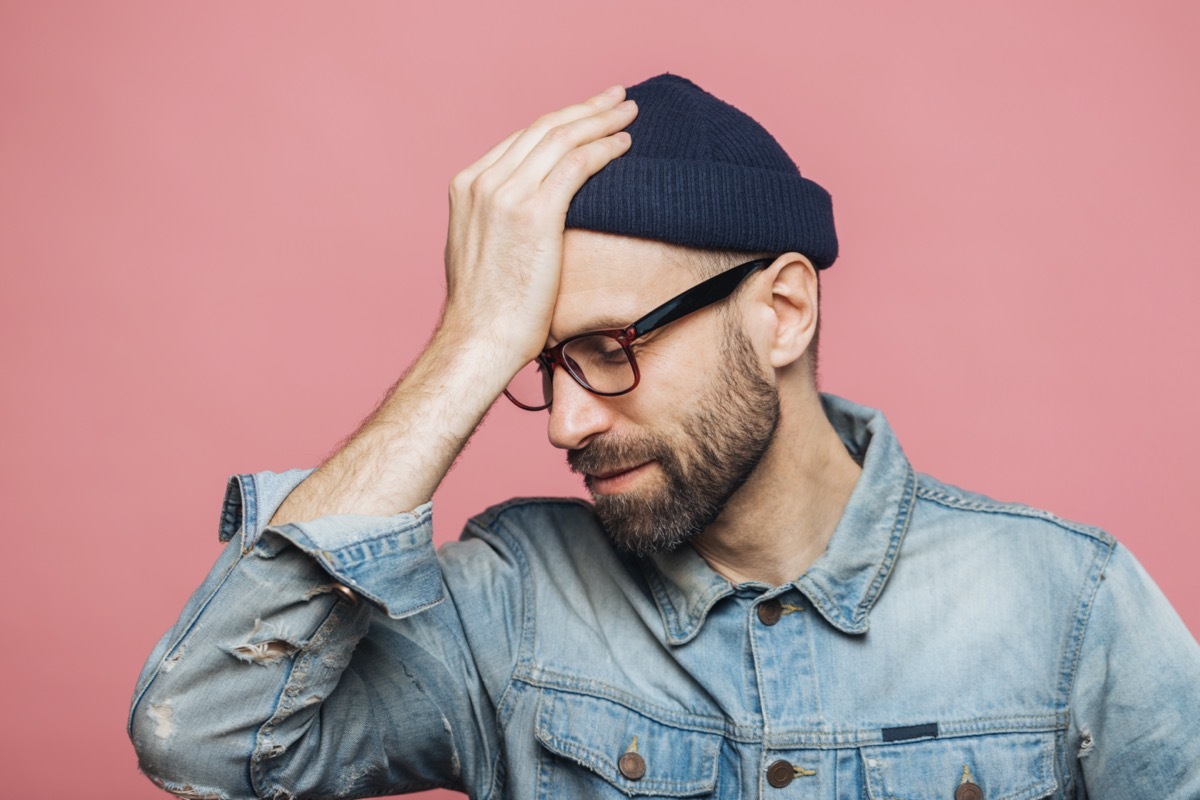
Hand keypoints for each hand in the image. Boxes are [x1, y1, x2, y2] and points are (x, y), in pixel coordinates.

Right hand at [441, 85, 637, 371]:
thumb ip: (497, 221)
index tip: (586, 116)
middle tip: (617, 97)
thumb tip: (526, 217)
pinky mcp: (534, 213)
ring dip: (600, 120)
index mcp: (466, 186)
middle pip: (543, 129)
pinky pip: (577, 164)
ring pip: (562, 139)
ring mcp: (506, 194)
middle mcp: (483, 182)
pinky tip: (624, 144)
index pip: (521, 139)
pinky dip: (604, 148)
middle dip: (585, 109)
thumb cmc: (487, 310)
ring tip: (629, 112)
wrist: (479, 339)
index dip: (559, 123)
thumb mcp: (480, 250)